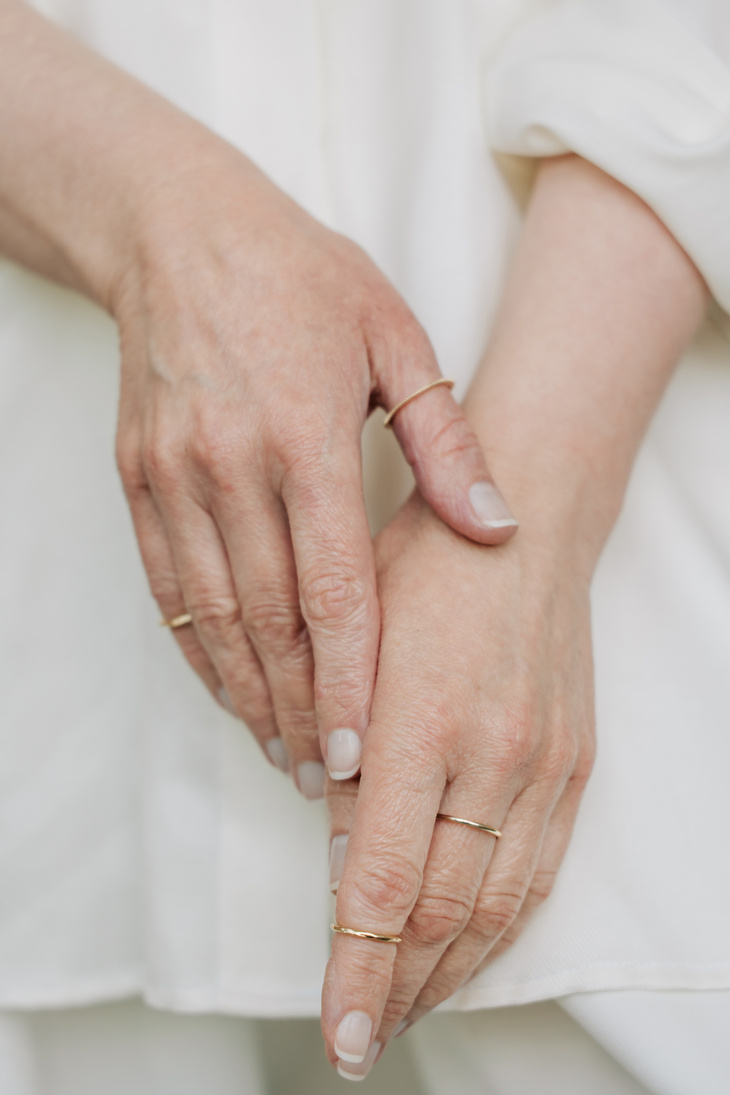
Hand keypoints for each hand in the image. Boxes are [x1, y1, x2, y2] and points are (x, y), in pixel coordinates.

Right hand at [0, 3, 515, 795]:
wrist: (178, 232)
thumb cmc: (299, 277)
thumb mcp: (394, 339)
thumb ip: (448, 442)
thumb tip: (496, 526)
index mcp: (304, 438)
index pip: (332, 591)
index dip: (348, 681)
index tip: (359, 750)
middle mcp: (231, 467)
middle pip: (269, 621)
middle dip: (300, 708)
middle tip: (325, 775)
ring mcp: (174, 475)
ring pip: (211, 615)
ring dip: (247, 692)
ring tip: (280, 749)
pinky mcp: (138, 478)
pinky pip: (164, 583)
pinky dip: (195, 645)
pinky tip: (224, 684)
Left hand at [322, 494, 594, 1075]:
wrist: (528, 520)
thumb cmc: (424, 566)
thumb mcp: (355, 640)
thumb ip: (346, 754)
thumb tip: (339, 860)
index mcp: (420, 720)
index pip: (382, 882)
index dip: (356, 971)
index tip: (339, 1036)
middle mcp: (491, 753)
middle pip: (441, 911)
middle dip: (397, 990)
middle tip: (364, 1045)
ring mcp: (542, 763)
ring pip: (496, 905)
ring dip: (450, 973)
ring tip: (409, 1013)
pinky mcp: (573, 762)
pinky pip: (542, 870)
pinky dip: (504, 927)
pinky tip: (474, 951)